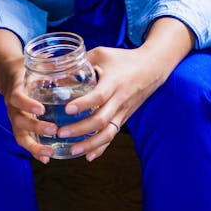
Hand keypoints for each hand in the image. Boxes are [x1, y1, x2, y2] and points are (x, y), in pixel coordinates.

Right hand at [0, 60, 61, 164]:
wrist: (9, 76)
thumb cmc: (27, 70)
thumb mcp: (34, 65)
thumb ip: (47, 64)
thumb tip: (66, 61)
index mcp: (16, 91)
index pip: (18, 98)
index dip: (27, 104)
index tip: (41, 109)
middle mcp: (13, 108)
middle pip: (20, 121)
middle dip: (36, 127)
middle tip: (54, 129)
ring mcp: (16, 119)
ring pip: (21, 136)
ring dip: (35, 146)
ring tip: (50, 153)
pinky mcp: (20, 127)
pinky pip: (26, 141)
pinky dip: (35, 151)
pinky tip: (47, 159)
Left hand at [56, 43, 166, 160]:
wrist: (153, 68)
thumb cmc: (125, 59)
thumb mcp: (103, 54)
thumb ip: (82, 62)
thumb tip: (57, 70)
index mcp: (114, 82)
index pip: (99, 96)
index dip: (83, 104)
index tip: (67, 109)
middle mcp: (119, 99)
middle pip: (101, 119)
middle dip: (80, 129)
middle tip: (61, 132)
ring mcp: (123, 111)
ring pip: (108, 132)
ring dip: (90, 144)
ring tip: (72, 150)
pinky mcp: (124, 117)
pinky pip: (112, 135)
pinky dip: (101, 147)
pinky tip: (89, 156)